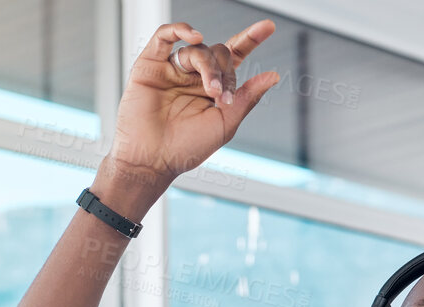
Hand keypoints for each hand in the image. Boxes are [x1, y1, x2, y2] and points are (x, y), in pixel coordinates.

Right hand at [103, 21, 281, 199]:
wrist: (151, 160)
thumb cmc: (185, 149)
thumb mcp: (225, 124)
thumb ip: (247, 98)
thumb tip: (273, 76)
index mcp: (212, 88)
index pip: (234, 57)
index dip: (251, 40)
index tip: (268, 27)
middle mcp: (192, 76)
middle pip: (218, 53)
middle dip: (224, 71)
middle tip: (221, 96)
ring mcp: (172, 69)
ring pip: (197, 49)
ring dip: (208, 66)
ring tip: (210, 91)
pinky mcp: (150, 65)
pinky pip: (164, 36)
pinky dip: (180, 29)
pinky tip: (196, 36)